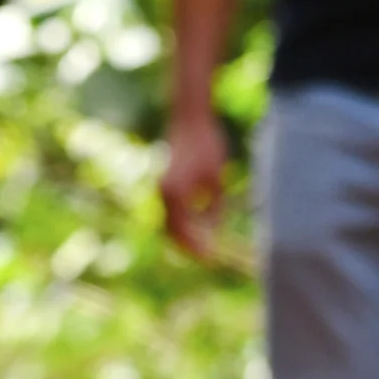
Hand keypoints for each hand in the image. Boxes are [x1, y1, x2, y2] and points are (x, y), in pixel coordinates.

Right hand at [161, 100, 234, 264]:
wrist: (190, 121)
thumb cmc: (208, 147)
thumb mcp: (217, 181)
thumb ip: (214, 209)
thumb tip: (213, 233)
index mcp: (176, 193)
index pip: (184, 231)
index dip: (197, 247)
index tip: (212, 258)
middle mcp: (163, 192)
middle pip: (172, 231)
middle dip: (188, 247)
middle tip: (208, 257)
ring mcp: (160, 188)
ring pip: (169, 223)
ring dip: (184, 236)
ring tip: (204, 247)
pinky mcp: (163, 184)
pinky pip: (170, 212)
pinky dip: (182, 224)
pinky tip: (198, 228)